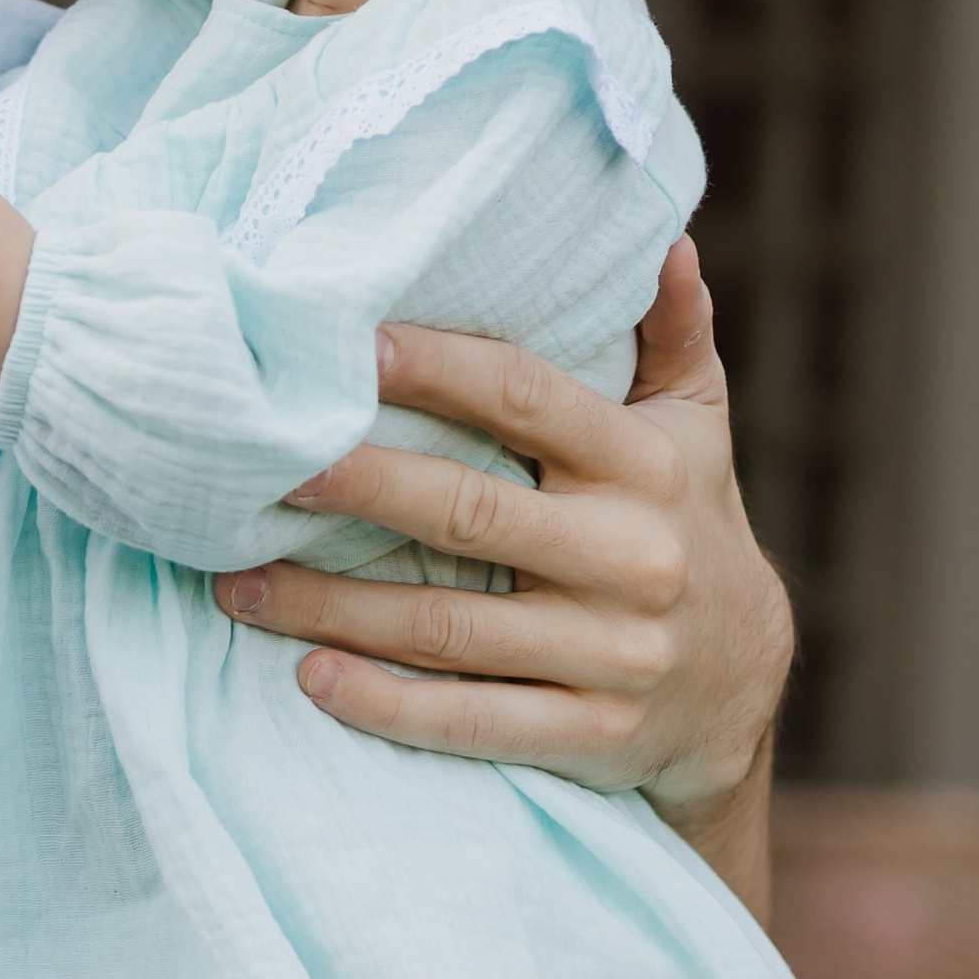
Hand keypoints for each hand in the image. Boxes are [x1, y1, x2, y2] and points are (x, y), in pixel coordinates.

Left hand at [211, 242, 790, 854]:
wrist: (743, 689)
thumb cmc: (689, 526)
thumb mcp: (697, 429)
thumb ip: (673, 336)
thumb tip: (665, 242)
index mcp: (643, 466)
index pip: (526, 399)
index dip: (435, 369)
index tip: (344, 348)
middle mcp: (630, 556)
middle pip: (468, 512)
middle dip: (358, 486)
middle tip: (264, 468)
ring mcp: (610, 654)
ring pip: (446, 628)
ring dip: (331, 607)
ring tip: (235, 582)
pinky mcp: (589, 736)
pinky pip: (469, 721)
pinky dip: (384, 705)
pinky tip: (307, 676)